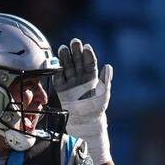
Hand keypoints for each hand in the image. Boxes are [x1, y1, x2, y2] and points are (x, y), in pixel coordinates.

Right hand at [54, 39, 112, 162]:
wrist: (85, 123)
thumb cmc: (97, 110)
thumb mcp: (104, 95)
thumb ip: (106, 80)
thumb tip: (108, 66)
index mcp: (92, 78)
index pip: (89, 63)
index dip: (88, 55)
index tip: (86, 46)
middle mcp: (81, 78)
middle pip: (77, 62)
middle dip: (75, 52)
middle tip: (74, 42)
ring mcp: (71, 83)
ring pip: (67, 67)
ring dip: (65, 58)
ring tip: (63, 48)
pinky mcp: (62, 89)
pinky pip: (58, 78)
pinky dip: (56, 70)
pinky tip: (55, 62)